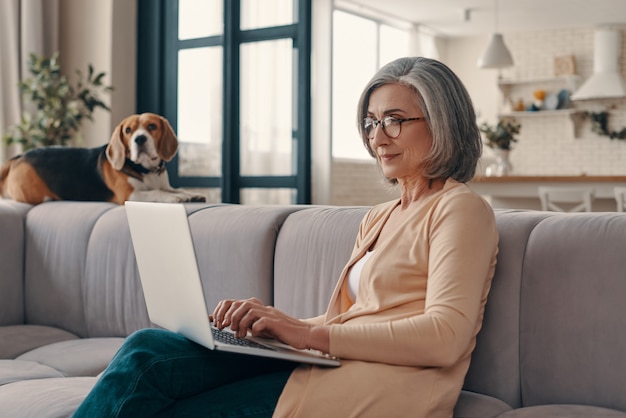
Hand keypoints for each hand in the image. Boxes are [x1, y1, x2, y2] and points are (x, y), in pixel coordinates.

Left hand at [210, 297, 328, 351]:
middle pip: (241, 304)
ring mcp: (271, 314)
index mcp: (260, 309)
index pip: (238, 303)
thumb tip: (234, 326)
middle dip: (229, 316)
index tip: (217, 322)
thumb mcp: (265, 327)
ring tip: (237, 333)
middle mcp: (264, 309)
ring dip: (239, 322)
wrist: (305, 335)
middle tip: (224, 328)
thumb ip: (252, 324)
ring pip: (249, 310)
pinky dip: (254, 328)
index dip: (225, 311)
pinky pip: (261, 322)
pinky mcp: (277, 323)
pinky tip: (254, 334)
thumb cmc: (284, 333)